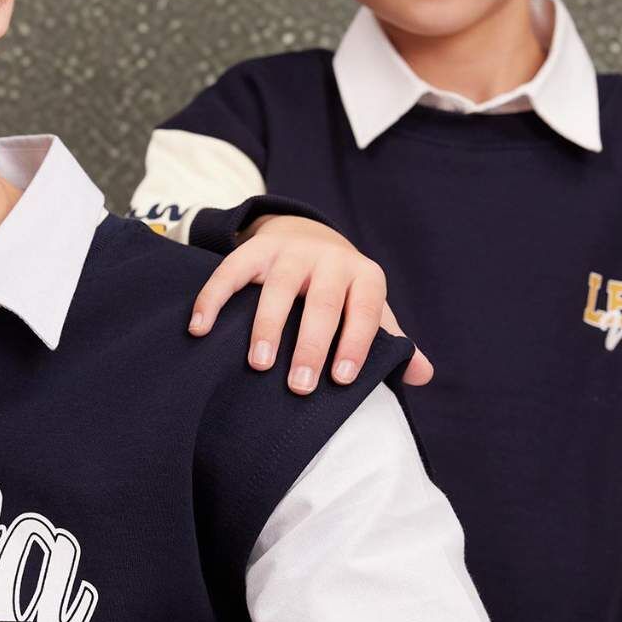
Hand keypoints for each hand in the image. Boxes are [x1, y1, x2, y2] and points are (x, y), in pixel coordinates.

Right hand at [187, 215, 433, 393]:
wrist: (308, 235)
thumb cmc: (342, 290)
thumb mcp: (369, 308)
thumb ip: (391, 341)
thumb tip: (422, 375)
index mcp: (364, 276)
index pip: (364, 312)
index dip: (356, 344)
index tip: (342, 380)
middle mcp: (329, 260)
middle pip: (320, 303)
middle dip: (310, 345)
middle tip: (299, 387)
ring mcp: (289, 253)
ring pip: (277, 288)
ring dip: (266, 327)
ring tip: (258, 365)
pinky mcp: (255, 250)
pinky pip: (230, 271)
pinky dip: (213, 299)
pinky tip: (200, 329)